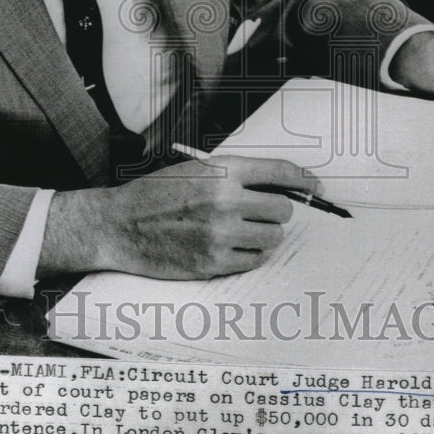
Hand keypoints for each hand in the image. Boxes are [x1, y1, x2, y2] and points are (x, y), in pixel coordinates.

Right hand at [39, 157, 318, 279]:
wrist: (119, 225)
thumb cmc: (155, 195)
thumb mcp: (194, 170)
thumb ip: (234, 175)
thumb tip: (278, 185)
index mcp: (221, 171)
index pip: (278, 171)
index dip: (303, 178)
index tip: (314, 186)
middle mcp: (224, 200)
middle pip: (282, 209)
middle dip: (276, 212)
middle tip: (259, 214)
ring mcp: (220, 234)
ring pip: (272, 238)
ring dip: (263, 235)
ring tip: (239, 232)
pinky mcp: (213, 262)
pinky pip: (254, 260)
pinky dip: (248, 255)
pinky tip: (229, 247)